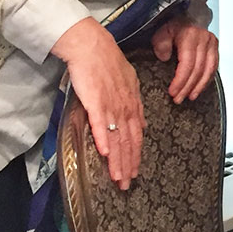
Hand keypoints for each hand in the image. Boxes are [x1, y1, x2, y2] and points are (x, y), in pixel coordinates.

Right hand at [51, 18, 142, 189]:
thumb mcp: (128, 84)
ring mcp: (112, 104)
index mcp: (133, 103)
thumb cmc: (107, 64)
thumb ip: (133, 106)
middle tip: (128, 184)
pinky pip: (101, 123)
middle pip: (129, 140)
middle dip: (129, 164)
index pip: (137, 134)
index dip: (136, 154)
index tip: (136, 171)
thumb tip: (140, 125)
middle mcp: (125, 106)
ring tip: (119, 178)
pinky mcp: (96, 101)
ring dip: (119, 160)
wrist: (92, 46)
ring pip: (118, 137)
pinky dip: (105, 139)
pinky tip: (106, 154)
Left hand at [150, 14, 218, 103]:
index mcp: (191, 36)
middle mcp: (204, 40)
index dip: (181, 80)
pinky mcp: (215, 47)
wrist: (188, 14)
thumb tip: (164, 57)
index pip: (188, 63)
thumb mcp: (162, 30)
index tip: (173, 91)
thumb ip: (161, 43)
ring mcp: (212, 44)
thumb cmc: (174, 24)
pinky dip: (207, 79)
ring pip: (209, 70)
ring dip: (199, 86)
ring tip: (190, 97)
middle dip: (188, 87)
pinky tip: (199, 87)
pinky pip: (214, 67)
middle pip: (198, 69)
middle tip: (178, 99)